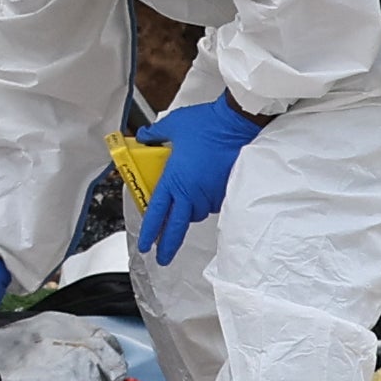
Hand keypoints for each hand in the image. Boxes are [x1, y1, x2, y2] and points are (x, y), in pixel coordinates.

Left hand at [132, 94, 266, 262]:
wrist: (237, 124)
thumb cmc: (205, 124)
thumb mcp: (172, 125)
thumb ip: (155, 134)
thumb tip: (143, 136)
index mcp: (174, 179)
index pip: (158, 212)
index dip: (151, 231)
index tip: (147, 247)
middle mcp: (192, 192)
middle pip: (178, 225)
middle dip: (169, 244)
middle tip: (163, 257)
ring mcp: (211, 194)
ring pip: (197, 213)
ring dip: (190, 212)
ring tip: (188, 201)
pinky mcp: (227, 191)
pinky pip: (213, 203)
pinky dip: (207, 201)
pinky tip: (206, 190)